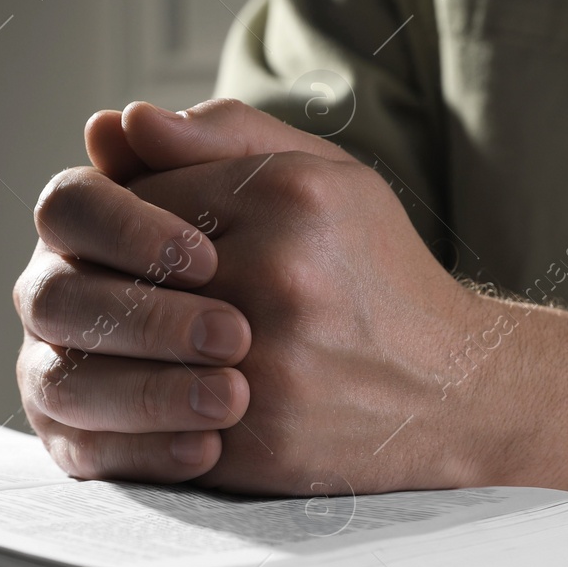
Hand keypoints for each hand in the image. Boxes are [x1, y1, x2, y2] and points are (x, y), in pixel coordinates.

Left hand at [14, 98, 506, 491]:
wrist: (455, 390)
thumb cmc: (374, 272)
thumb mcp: (322, 175)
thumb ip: (220, 135)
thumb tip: (111, 124)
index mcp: (289, 196)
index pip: (141, 194)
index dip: (131, 224)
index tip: (159, 246)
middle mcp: (279, 275)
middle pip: (126, 273)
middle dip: (120, 288)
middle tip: (146, 300)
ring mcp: (268, 366)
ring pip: (129, 351)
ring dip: (127, 352)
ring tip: (161, 348)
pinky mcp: (259, 442)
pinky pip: (154, 420)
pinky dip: (152, 410)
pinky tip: (181, 396)